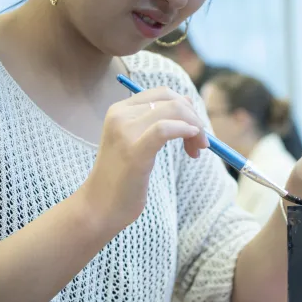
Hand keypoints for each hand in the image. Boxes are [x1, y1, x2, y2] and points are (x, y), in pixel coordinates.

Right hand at [80, 87, 208, 231]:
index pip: (163, 93)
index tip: (194, 131)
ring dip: (195, 128)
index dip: (186, 108)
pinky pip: (165, 129)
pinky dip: (185, 131)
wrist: (99, 207)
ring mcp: (125, 132)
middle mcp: (120, 115)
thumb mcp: (138, 142)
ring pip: (173, 111)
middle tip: (201, 144)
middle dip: (194, 118)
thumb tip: (187, 100)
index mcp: (120, 110)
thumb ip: (158, 120)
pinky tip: (192, 146)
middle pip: (171, 100)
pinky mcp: (134, 152)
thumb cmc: (122, 178)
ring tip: (197, 151)